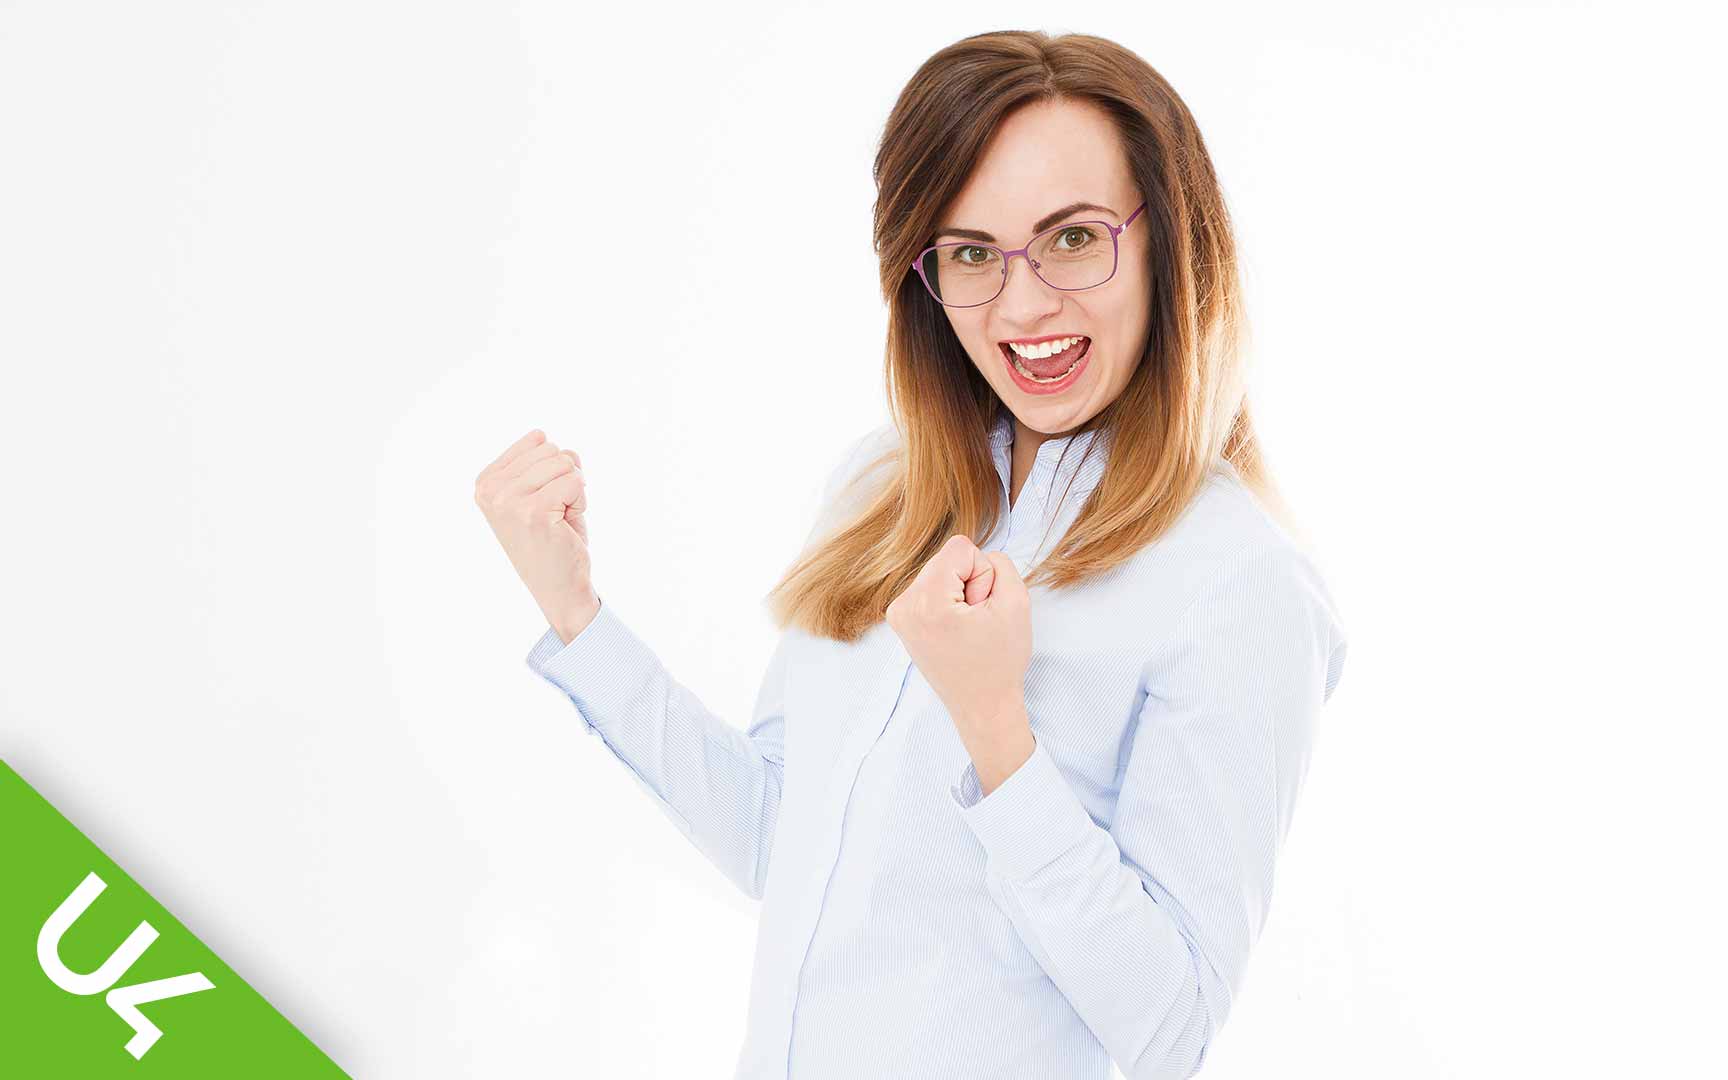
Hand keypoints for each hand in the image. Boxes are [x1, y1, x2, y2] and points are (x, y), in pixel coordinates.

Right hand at [474, 428, 600, 643]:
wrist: (558, 587)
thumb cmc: (553, 538)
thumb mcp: (542, 490)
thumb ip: (547, 461)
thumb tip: (558, 446)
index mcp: (486, 481)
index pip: (537, 441)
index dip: (553, 470)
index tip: (543, 499)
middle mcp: (491, 490)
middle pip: (552, 450)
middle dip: (565, 479)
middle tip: (554, 512)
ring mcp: (509, 501)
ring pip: (565, 463)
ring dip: (574, 492)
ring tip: (559, 519)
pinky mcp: (534, 511)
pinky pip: (576, 481)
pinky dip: (580, 502)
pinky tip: (565, 525)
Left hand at [885, 534, 1032, 767]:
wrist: (982, 706)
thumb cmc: (1000, 661)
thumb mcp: (1016, 602)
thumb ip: (999, 564)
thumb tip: (975, 555)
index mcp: (926, 602)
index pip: (961, 547)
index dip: (983, 574)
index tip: (982, 608)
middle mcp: (903, 605)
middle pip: (947, 558)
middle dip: (969, 583)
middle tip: (975, 622)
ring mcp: (898, 613)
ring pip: (940, 571)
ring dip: (959, 593)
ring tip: (966, 628)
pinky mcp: (901, 619)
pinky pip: (932, 587)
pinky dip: (948, 602)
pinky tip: (955, 630)